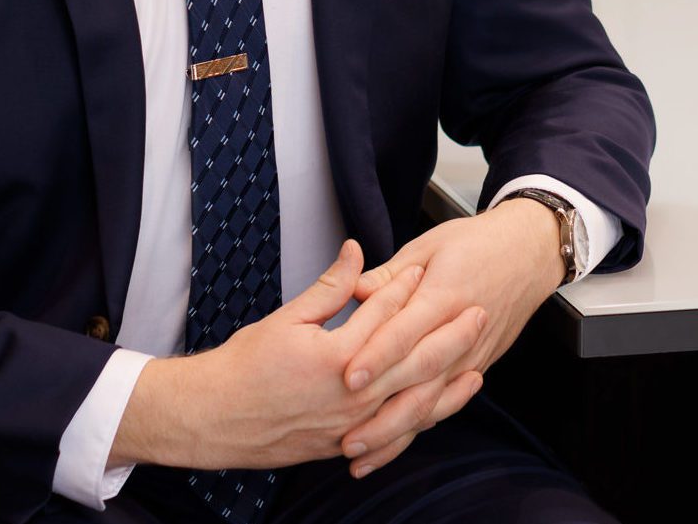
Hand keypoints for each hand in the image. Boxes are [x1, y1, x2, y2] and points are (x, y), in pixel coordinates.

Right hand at [111, 239, 485, 471]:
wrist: (220, 417)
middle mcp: (354, 395)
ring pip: (414, 403)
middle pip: (415, 361)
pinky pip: (397, 431)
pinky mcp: (349, 443)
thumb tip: (354, 254)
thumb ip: (329, 288)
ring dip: (449, 383)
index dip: (407, 289)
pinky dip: (423, 418)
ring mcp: (355, 424)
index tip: (427, 269)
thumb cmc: (246, 367)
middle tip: (478, 310)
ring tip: (476, 363)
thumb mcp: (287, 318)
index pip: (385, 316)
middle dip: (450, 335)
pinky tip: (438, 407)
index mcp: (339, 357)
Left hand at [336, 199, 563, 476]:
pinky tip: (394, 445)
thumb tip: (353, 290)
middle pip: (418, 379)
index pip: (406, 332)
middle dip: (381, 411)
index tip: (347, 376)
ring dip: (396, 432)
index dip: (377, 355)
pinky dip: (420, 428)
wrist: (528, 254)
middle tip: (345, 436)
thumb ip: (389, 275)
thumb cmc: (474, 243)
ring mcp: (471, 357)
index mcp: (444, 295)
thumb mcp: (428, 245)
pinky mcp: (477, 368)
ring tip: (362, 455)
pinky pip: (446, 404)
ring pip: (432, 403)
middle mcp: (459, 333)